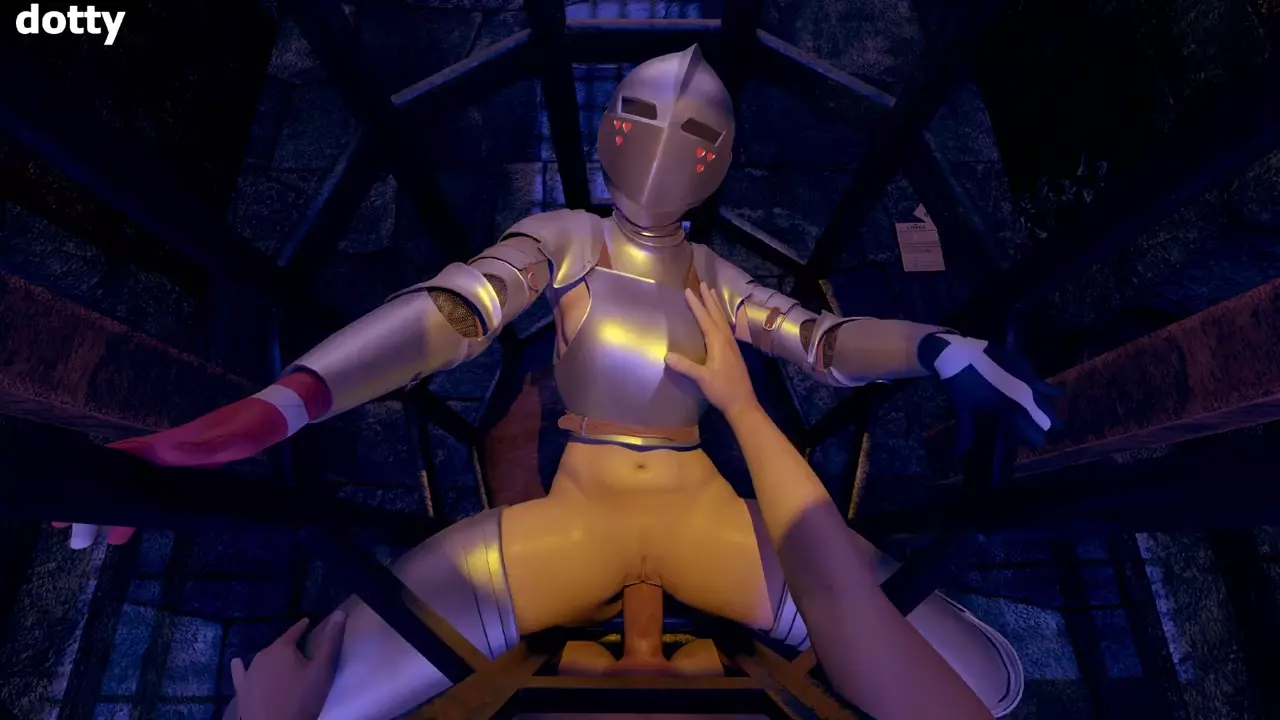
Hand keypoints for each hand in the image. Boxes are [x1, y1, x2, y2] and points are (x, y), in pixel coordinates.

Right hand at [53, 372, 328, 549]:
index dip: (94, 476)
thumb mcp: (238, 438)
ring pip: (143, 484)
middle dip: (100, 502)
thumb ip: (207, 447)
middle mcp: (171, 450)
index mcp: (172, 444)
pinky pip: (163, 486)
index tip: (68, 503)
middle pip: (125, 475)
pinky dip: (148, 504)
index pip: (122, 458)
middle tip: (72, 531)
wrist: (283, 411)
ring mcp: (183, 458)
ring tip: (105, 538)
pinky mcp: (197, 465)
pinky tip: (146, 520)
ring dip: (124, 507)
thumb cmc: (260, 423)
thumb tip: (169, 452)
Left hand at [231, 612, 346, 719]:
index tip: (309, 624)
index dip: (304, 627)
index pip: (295, 630)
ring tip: (282, 665)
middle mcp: (262, 655)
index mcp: (282, 647)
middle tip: (302, 655)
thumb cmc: (302, 700)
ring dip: (273, 659)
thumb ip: (331, 641)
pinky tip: (237, 663)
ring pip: (263, 658)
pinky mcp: (241, 688)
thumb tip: (340, 612)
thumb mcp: (322, 670)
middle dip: (290, 647)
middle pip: (280, 645)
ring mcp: (249, 672)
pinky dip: (241, 667)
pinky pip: (240, 672)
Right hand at [665, 283, 759, 418]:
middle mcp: (726, 340)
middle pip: (716, 315)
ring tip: (713, 294)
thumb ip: (686, 367)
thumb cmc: (722, 390)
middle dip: (709, 300)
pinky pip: (725, 328)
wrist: (742, 403)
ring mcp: (732, 346)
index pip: (705, 319)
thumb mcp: (702, 379)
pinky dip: (720, 318)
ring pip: (722, 320)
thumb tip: (667, 356)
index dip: (696, 305)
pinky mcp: (733, 353)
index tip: (688, 291)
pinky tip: (719, 321)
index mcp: (718, 342)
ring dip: (716, 307)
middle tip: (704, 284)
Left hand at [919, 333, 1061, 451]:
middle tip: (1062, 428)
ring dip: (1051, 396)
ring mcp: (1022, 375)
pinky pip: (1033, 373)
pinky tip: (1040, 377)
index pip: (1029, 428)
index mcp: (1010, 408)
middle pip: (1042, 410)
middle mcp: (1022, 392)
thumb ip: (967, 433)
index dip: (1035, 437)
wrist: (957, 354)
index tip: (1041, 442)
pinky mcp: (1018, 361)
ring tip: (1062, 398)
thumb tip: (960, 453)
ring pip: (1042, 389)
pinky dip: (1037, 378)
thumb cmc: (960, 385)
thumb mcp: (963, 410)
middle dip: (1051, 420)